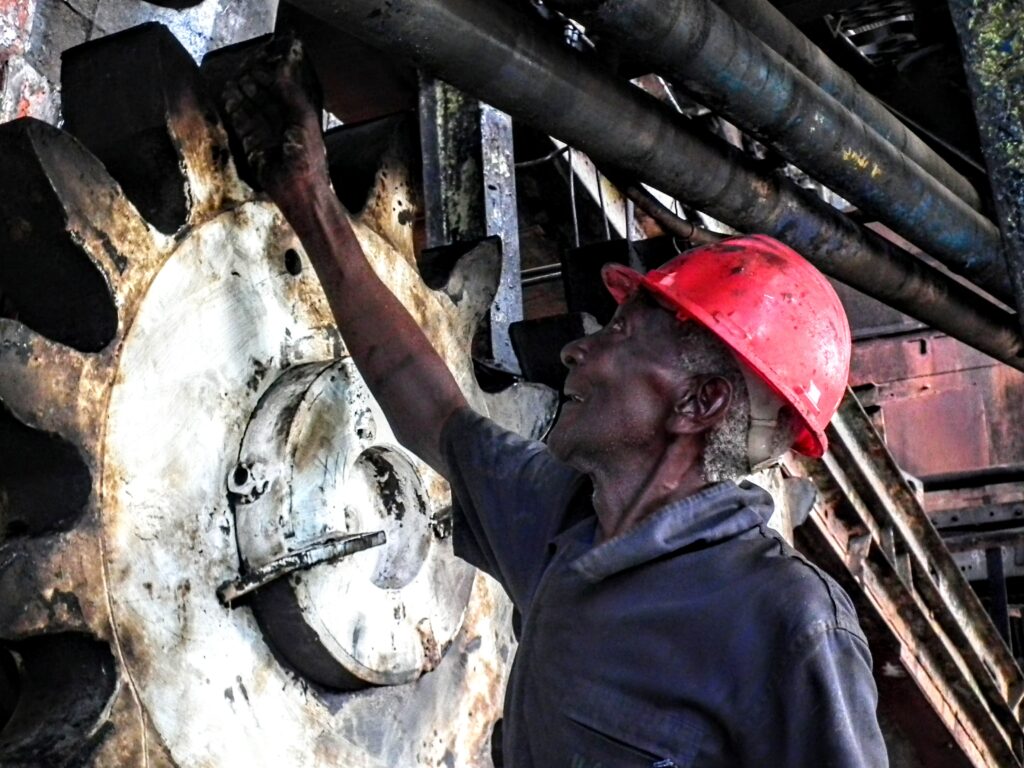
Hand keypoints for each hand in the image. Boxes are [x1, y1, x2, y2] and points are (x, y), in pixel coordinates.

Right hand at [222, 35, 328, 200]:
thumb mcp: (304, 118)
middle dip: (252, 89)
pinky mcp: (253, 148)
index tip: (256, 68)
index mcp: (298, 119)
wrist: (297, 185)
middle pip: (264, 103)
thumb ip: (292, 94)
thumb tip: (280, 71)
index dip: (269, 82)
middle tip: (239, 74)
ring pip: (252, 113)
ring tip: (230, 84)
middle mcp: (282, 127)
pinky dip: (235, 114)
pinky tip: (228, 101)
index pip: (281, 95)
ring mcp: (267, 137)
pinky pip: (242, 128)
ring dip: (242, 99)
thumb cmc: (306, 151)